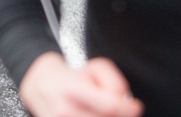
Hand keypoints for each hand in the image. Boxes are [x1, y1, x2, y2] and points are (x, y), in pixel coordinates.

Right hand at [18, 53, 142, 116]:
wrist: (43, 86)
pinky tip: (95, 116)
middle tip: (120, 109)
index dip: (127, 108)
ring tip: (104, 112)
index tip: (136, 106)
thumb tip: (126, 100)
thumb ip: (114, 80)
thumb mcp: (95, 67)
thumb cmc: (73, 77)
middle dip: (119, 115)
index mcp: (73, 89)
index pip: (110, 106)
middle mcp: (65, 111)